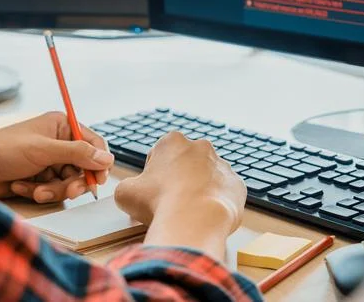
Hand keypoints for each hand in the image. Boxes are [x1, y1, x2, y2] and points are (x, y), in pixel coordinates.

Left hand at [0, 112, 113, 202]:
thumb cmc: (2, 151)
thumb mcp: (43, 151)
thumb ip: (78, 154)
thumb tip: (108, 159)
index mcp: (61, 125)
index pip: (93, 143)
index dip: (98, 162)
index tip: (99, 180)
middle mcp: (57, 142)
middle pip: (83, 167)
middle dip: (73, 181)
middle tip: (70, 191)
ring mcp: (47, 161)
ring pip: (68, 182)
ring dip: (54, 189)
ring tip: (37, 190)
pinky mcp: (38, 177)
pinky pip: (52, 190)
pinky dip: (39, 191)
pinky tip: (21, 186)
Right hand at [114, 132, 245, 258]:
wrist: (194, 221)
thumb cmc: (158, 203)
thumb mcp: (125, 193)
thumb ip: (128, 186)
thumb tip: (131, 191)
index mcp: (172, 142)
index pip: (160, 155)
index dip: (153, 175)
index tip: (153, 191)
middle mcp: (201, 147)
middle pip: (186, 163)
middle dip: (179, 179)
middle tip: (170, 201)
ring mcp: (222, 165)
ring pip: (207, 177)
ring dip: (199, 190)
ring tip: (189, 211)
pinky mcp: (237, 184)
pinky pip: (224, 193)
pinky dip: (216, 202)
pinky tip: (205, 215)